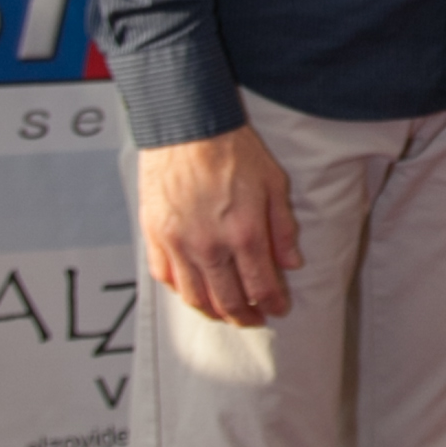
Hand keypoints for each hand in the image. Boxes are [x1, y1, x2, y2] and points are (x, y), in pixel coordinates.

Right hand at [137, 124, 303, 325]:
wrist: (188, 126)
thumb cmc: (232, 150)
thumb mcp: (274, 183)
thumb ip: (283, 228)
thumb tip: (290, 263)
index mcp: (245, 233)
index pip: (262, 287)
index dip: (273, 304)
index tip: (278, 309)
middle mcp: (211, 246)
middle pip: (229, 301)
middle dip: (245, 316)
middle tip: (254, 319)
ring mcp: (179, 244)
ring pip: (195, 297)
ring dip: (213, 312)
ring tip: (225, 313)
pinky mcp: (155, 236)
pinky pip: (165, 277)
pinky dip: (180, 292)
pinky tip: (193, 292)